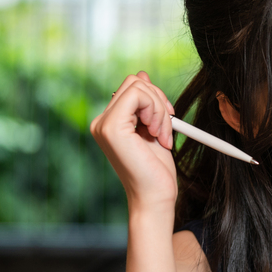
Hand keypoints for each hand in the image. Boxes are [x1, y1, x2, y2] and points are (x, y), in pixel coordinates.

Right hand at [90, 71, 177, 211]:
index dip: (156, 98)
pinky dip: (156, 111)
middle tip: (168, 129)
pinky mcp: (111, 127)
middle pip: (135, 82)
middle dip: (159, 100)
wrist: (155, 198)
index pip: (133, 88)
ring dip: (160, 108)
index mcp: (110, 122)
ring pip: (138, 86)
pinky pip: (138, 95)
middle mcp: (101, 122)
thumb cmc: (157, 171)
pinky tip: (158, 134)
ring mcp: (103, 124)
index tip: (169, 120)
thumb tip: (142, 74)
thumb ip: (148, 105)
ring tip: (163, 136)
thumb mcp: (155, 130)